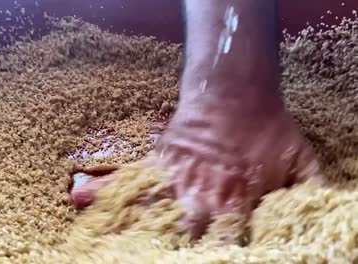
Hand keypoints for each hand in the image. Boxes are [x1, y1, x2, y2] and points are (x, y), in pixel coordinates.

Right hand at [70, 89, 324, 237]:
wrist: (235, 94)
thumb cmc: (268, 130)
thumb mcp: (301, 164)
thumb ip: (309, 196)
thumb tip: (320, 219)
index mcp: (236, 204)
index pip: (226, 247)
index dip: (215, 258)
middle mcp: (199, 199)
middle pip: (182, 239)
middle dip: (165, 253)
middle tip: (140, 260)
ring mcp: (175, 181)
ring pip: (150, 213)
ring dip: (129, 232)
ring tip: (100, 247)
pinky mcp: (158, 164)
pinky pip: (130, 179)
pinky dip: (104, 188)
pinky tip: (80, 198)